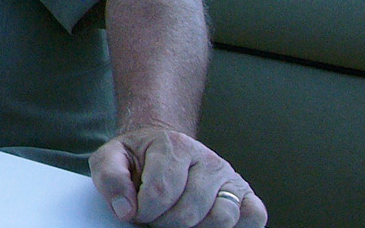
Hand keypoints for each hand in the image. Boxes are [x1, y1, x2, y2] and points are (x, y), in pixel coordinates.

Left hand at [90, 127, 265, 226]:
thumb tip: (125, 208)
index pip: (161, 192)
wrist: (163, 148)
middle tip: (154, 220)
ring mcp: (229, 178)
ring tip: (176, 223)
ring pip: (221, 218)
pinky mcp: (246, 195)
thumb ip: (111, 177)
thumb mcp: (111, 157)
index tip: (135, 212)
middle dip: (165, 224)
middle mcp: (207, 159)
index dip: (143, 211)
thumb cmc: (138, 158)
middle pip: (190, 210)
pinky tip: (206, 225)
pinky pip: (254, 217)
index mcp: (174, 145)